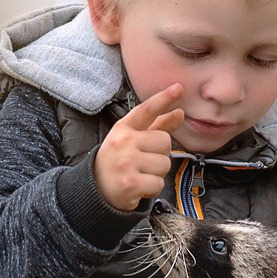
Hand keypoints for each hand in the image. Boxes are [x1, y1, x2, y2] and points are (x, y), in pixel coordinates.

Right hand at [95, 82, 184, 210]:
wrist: (97, 189)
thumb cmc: (119, 161)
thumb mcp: (132, 140)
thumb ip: (156, 126)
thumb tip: (179, 113)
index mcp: (124, 128)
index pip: (146, 110)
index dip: (164, 98)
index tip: (179, 88)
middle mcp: (123, 142)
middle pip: (165, 141)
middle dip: (160, 154)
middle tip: (143, 162)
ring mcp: (126, 162)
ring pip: (164, 164)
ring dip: (157, 173)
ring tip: (140, 174)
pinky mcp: (130, 183)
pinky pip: (159, 183)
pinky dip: (152, 188)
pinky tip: (139, 187)